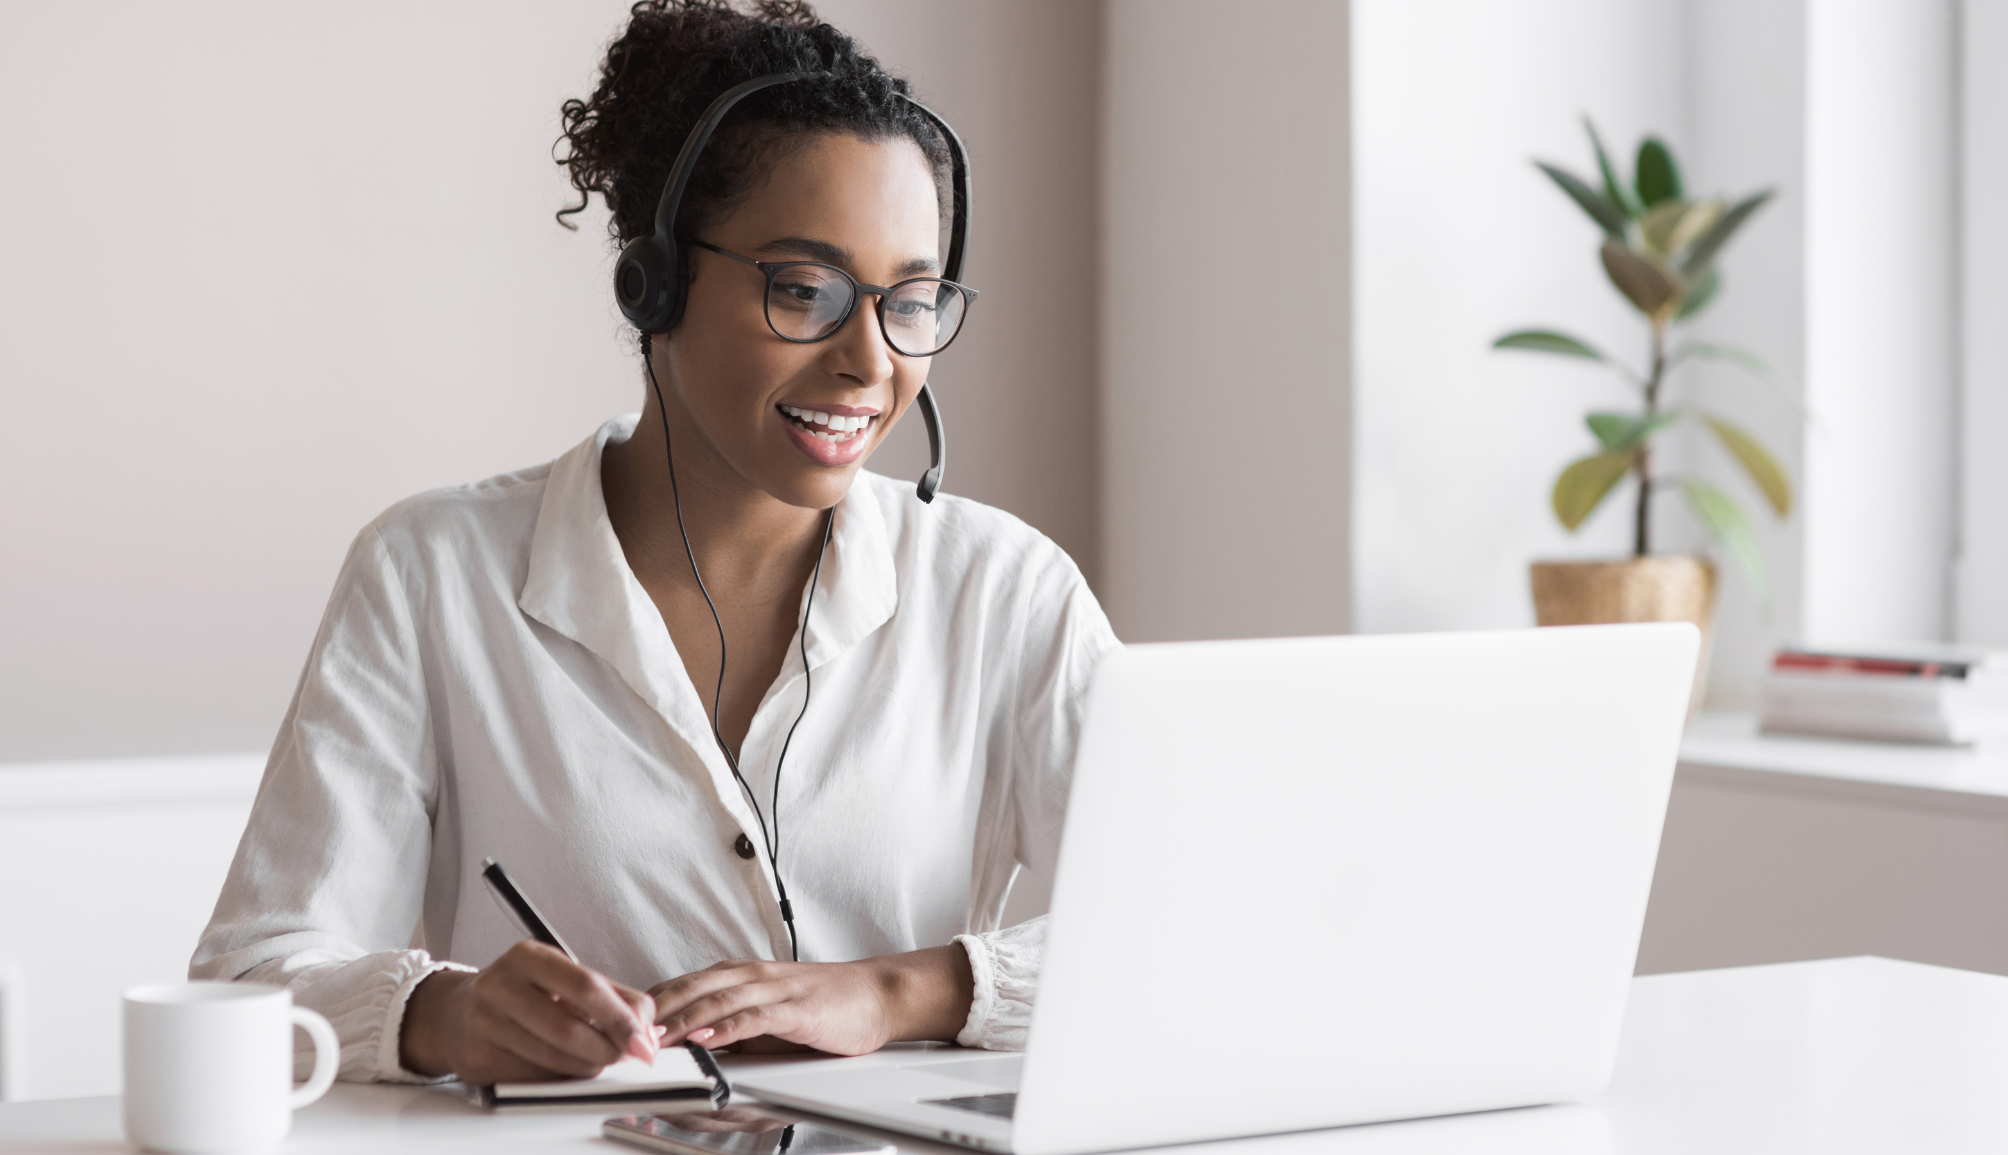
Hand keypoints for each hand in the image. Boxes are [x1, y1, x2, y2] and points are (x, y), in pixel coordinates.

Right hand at [399, 941, 660, 1082]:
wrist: (456, 1012)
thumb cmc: (523, 993)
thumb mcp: (563, 978)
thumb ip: (612, 997)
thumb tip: (648, 1031)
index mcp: (529, 957)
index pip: (585, 986)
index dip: (620, 1017)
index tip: (642, 1040)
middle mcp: (501, 986)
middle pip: (569, 1028)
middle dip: (606, 1049)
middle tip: (623, 1056)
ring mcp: (484, 1023)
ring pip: (552, 1058)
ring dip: (586, 1067)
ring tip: (597, 1061)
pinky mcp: (477, 1058)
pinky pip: (533, 1077)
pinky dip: (558, 1077)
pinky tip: (563, 1066)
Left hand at [649, 944, 973, 1055]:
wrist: (876, 995)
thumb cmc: (823, 1005)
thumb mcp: (766, 1013)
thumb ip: (728, 1023)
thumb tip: (686, 1044)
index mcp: (739, 976)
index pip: (680, 985)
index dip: (646, 1004)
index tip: (617, 1024)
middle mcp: (751, 976)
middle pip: (689, 987)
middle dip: (652, 1011)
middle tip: (620, 1032)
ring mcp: (774, 989)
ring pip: (716, 999)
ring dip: (680, 1019)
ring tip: (652, 1037)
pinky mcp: (796, 1008)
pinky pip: (755, 1015)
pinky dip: (727, 1026)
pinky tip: (707, 1037)